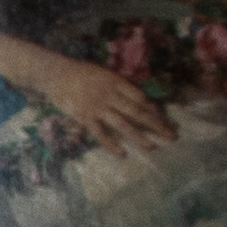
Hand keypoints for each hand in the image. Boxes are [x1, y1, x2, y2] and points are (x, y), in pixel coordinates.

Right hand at [0, 28, 170, 153]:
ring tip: (152, 147)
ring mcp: (98, 107)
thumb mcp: (103, 73)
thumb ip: (118, 85)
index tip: (163, 119)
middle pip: (137, 112)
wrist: (55, 74)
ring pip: (123, 124)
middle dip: (156, 125)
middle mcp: (110, 95)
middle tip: (171, 136)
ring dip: (139, 137)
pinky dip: (112, 145)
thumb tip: (137, 99)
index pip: (140, 98)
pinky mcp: (85, 117)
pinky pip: (101, 134)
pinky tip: (123, 154)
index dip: (153, 109)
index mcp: (116, 82)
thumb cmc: (79, 72)